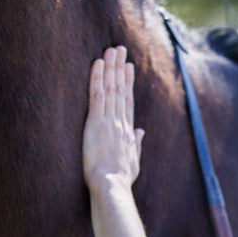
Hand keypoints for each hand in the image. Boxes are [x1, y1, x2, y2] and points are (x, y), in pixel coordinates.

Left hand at [83, 45, 143, 190]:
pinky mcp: (96, 123)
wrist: (112, 186)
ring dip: (111, 67)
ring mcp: (109, 121)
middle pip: (120, 89)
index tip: (128, 67)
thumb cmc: (120, 180)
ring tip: (111, 50)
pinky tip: (98, 63)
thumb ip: (137, 144)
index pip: (128, 101)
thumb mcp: (133, 162)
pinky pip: (97, 95)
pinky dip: (98, 78)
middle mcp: (120, 122)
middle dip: (120, 68)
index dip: (128, 82)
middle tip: (120, 49)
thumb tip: (141, 131)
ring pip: (110, 88)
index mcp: (127, 132)